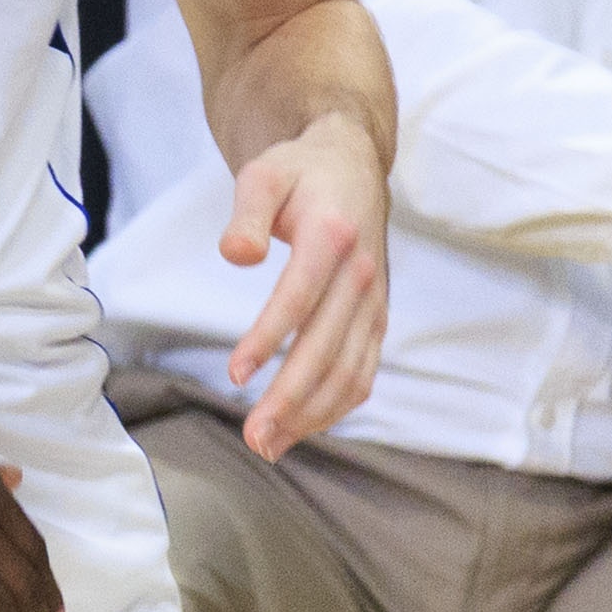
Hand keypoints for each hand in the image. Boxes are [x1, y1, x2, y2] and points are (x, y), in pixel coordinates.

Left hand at [219, 110, 388, 461]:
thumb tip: (237, 254)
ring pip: (351, 370)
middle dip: (291, 399)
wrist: (352, 167)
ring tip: (269, 443)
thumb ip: (248, 213)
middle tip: (253, 438)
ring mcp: (375, 300)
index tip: (235, 374)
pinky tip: (301, 426)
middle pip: (328, 349)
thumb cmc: (299, 173)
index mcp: (333, 236)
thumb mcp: (263, 174)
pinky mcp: (376, 318)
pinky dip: (336, 404)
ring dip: (312, 413)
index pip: (300, 298)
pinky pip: (363, 370)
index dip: (269, 339)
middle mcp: (363, 274)